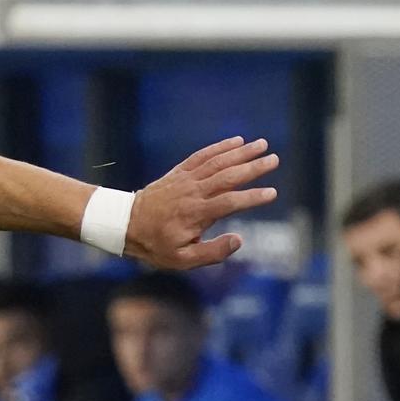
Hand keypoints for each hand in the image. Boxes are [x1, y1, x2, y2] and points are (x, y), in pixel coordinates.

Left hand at [125, 136, 279, 268]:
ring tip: (262, 144)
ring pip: (216, 162)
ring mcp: (185, 180)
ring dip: (240, 152)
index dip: (251, 198)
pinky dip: (219, 147)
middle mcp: (192, 193)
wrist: (124, 225)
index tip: (272, 193)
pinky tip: (236, 141)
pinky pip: (201, 156)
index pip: (229, 203)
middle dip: (252, 167)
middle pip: (226, 176)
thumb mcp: (181, 260)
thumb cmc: (155, 245)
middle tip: (275, 160)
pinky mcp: (178, 173)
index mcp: (195, 215)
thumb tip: (239, 240)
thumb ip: (212, 252)